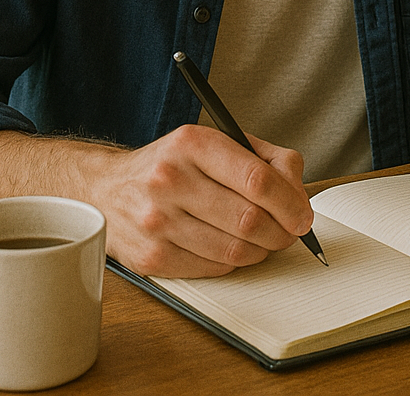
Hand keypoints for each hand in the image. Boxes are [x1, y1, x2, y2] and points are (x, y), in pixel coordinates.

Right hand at [95, 125, 313, 277]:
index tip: (302, 214)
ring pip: (235, 250)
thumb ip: (265, 157)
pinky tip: (230, 246)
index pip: (257, 178)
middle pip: (250, 219)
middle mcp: (170, 179)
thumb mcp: (214, 141)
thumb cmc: (172, 165)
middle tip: (289, 231)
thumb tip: (298, 190)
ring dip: (261, 249)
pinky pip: (214, 268)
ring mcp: (158, 221)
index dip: (290, 202)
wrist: (106, 189)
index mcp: (192, 143)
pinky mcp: (151, 257)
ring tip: (262, 239)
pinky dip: (234, 262)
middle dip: (282, 231)